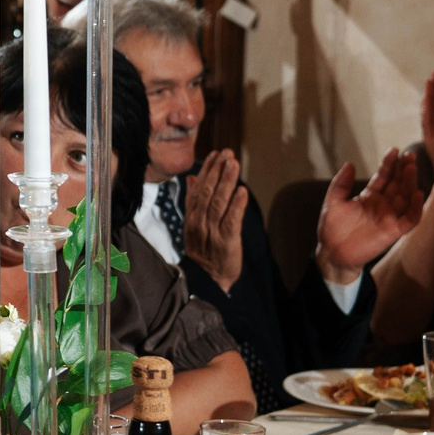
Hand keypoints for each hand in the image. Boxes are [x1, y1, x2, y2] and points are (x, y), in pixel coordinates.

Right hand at [182, 150, 247, 289]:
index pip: (198, 188)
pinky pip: (231, 220)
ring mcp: (211, 231)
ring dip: (227, 182)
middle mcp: (199, 221)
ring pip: (219, 202)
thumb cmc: (203, 251)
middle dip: (218, 171)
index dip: (207, 170)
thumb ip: (193, 201)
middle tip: (228, 153)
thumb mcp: (193, 225)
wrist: (207, 280)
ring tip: (234, 165)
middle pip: (208, 192)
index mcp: (192, 216)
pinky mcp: (226, 241)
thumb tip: (191, 179)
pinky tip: (242, 191)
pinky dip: (237, 205)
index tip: (216, 154)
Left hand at [314, 149, 424, 283]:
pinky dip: (415, 208)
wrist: (332, 252)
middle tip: (410, 155)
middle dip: (404, 170)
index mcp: (369, 196)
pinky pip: (409, 219)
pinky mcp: (393, 231)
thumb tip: (349, 163)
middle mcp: (382, 205)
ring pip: (405, 198)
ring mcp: (389, 217)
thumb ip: (340, 184)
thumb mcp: (333, 202)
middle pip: (397, 184)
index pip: (383, 177)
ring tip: (411, 169)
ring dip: (410, 183)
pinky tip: (417, 194)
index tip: (394, 150)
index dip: (389, 164)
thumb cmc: (332, 228)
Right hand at [420, 73, 433, 185]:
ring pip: (428, 110)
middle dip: (433, 89)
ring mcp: (431, 133)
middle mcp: (433, 128)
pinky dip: (428, 108)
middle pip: (431, 104)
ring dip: (429, 95)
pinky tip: (430, 97)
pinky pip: (428, 121)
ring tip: (431, 80)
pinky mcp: (432, 139)